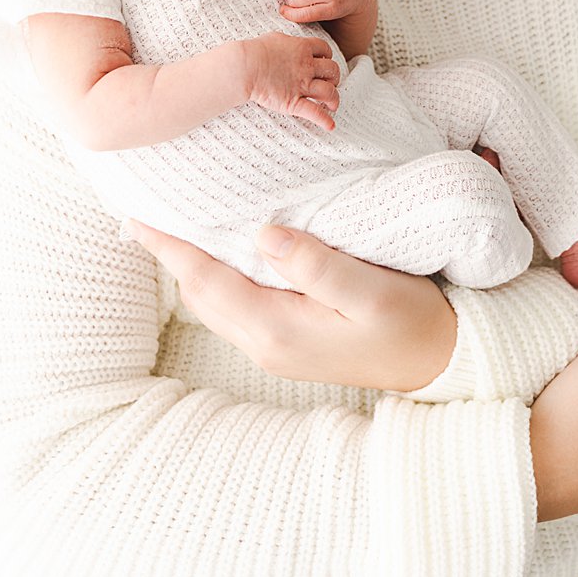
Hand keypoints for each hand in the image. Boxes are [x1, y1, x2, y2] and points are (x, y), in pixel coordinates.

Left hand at [123, 218, 457, 391]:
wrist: (441, 363)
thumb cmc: (412, 323)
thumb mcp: (371, 289)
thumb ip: (317, 263)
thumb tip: (263, 233)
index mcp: (277, 328)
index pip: (206, 280)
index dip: (170, 248)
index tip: (137, 218)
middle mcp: (265, 343)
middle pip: (200, 294)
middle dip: (172, 255)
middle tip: (149, 213)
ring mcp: (275, 348)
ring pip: (214, 302)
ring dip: (192, 268)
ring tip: (178, 230)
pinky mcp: (288, 344)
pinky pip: (234, 307)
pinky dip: (216, 278)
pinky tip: (224, 256)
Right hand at [240, 32, 339, 128]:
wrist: (244, 66)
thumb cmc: (254, 51)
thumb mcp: (275, 38)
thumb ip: (288, 42)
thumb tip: (288, 45)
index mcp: (302, 48)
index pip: (325, 49)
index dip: (327, 56)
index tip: (324, 61)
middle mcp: (306, 66)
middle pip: (332, 70)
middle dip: (333, 77)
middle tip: (329, 83)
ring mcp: (301, 85)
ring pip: (329, 91)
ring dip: (333, 98)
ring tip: (332, 104)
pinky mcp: (293, 102)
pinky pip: (314, 112)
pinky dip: (324, 120)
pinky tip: (330, 125)